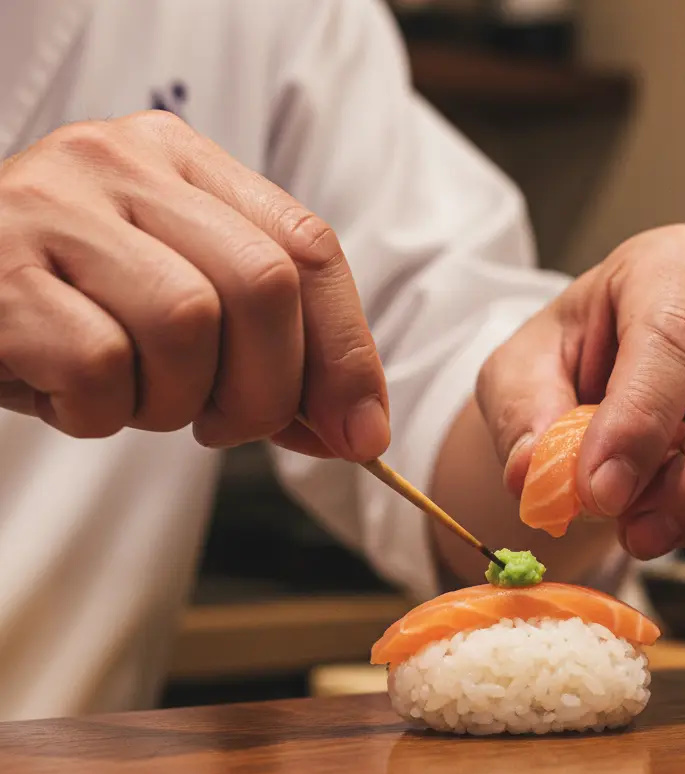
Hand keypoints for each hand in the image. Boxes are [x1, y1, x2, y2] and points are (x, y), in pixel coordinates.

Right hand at [0, 112, 388, 459]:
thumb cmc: (77, 310)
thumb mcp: (182, 310)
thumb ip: (272, 355)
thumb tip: (360, 431)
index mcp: (183, 162)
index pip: (307, 247)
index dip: (347, 352)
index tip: (362, 432)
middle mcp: (120, 164)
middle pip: (263, 284)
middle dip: (268, 389)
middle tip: (225, 426)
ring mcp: (53, 208)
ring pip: (186, 322)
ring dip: (175, 401)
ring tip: (132, 397)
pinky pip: (99, 365)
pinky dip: (101, 412)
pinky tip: (72, 396)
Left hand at [476, 225, 684, 561]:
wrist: (601, 385)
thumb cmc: (566, 366)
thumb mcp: (517, 375)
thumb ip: (523, 417)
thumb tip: (539, 476)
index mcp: (670, 268)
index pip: (675, 338)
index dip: (640, 424)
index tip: (600, 493)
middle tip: (638, 532)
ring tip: (661, 531)